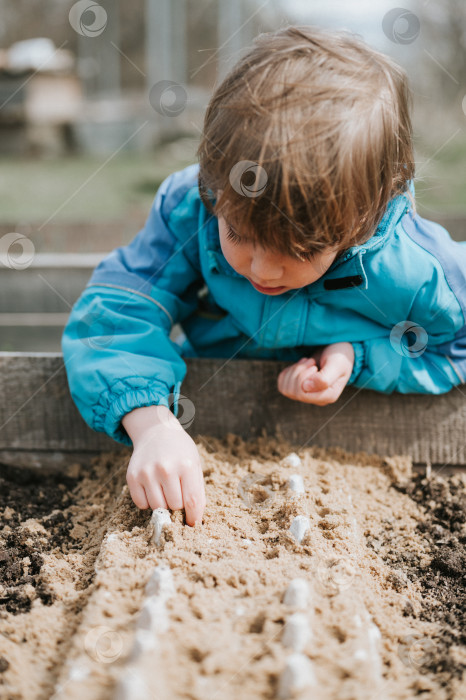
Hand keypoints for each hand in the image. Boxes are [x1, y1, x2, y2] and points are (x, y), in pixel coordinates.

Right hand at [122, 405, 205, 526]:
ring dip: (163, 504)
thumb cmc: (180, 451)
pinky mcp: (132, 476)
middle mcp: (166, 469)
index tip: (193, 525)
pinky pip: (141, 504)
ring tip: (165, 489)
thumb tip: (195, 520)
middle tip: (177, 492)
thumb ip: (197, 491)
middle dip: (178, 505)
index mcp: (186, 465)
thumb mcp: (194, 465)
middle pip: (174, 506)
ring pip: (157, 507)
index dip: (193, 518)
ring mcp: (147, 472)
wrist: (156, 431)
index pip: (192, 502)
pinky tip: (153, 488)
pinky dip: (148, 502)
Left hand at [277, 342, 353, 405]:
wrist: (336, 348)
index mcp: (328, 396)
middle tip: (310, 362)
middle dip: (299, 372)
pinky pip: (282, 386)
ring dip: (294, 371)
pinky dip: (288, 372)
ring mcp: (306, 395)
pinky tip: (300, 366)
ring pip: (286, 389)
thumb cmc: (339, 356)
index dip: (303, 377)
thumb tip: (306, 388)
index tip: (314, 365)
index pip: (303, 393)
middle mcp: (317, 399)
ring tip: (307, 362)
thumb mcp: (336, 364)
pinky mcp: (297, 389)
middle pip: (293, 391)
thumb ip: (324, 378)